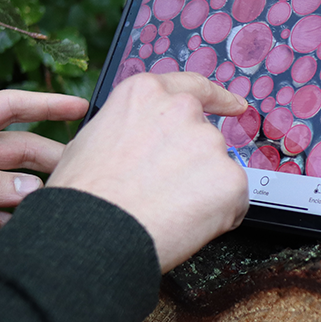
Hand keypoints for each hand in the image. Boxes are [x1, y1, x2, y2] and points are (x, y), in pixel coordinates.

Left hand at [0, 89, 88, 268]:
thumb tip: (32, 189)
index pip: (7, 108)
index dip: (45, 104)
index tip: (81, 107)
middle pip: (19, 149)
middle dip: (51, 156)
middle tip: (82, 170)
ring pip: (13, 186)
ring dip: (36, 195)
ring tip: (63, 204)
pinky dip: (16, 225)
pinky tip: (31, 231)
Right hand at [47, 72, 249, 272]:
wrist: (97, 233)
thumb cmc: (85, 196)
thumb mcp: (91, 141)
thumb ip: (131, 130)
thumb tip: (140, 144)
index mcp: (146, 94)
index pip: (194, 88)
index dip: (219, 99)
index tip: (235, 106)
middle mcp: (183, 110)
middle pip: (204, 138)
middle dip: (194, 165)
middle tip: (168, 192)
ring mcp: (210, 143)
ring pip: (219, 171)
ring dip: (203, 191)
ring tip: (167, 211)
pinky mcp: (231, 178)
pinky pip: (233, 200)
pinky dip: (218, 215)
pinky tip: (185, 223)